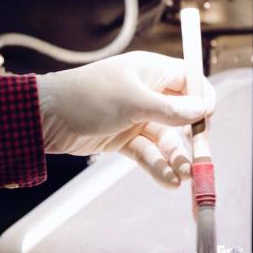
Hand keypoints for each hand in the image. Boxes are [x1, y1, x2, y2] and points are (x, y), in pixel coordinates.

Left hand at [37, 51, 215, 188]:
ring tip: (184, 177)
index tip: (208, 117)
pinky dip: (158, 166)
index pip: (188, 79)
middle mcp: (145, 93)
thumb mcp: (133, 101)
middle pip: (180, 115)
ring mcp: (134, 118)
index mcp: (150, 71)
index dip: (201, 97)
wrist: (44, 117)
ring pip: (164, 139)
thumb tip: (203, 109)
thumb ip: (170, 109)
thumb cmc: (88, 97)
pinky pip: (147, 153)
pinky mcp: (122, 139)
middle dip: (191, 137)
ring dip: (175, 158)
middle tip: (201, 158)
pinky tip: (169, 181)